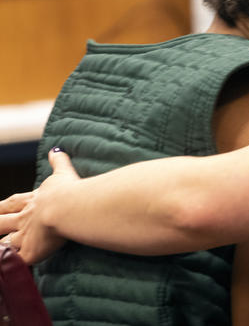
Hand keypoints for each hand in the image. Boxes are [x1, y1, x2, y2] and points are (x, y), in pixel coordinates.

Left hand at [0, 148, 78, 263]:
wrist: (69, 207)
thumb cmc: (70, 191)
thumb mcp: (64, 173)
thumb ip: (59, 162)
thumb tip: (56, 150)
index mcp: (33, 201)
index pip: (13, 203)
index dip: (3, 206)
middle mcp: (26, 219)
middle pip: (2, 222)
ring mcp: (26, 236)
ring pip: (6, 243)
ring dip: (1, 245)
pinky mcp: (31, 252)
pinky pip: (16, 262)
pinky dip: (9, 265)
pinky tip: (5, 270)